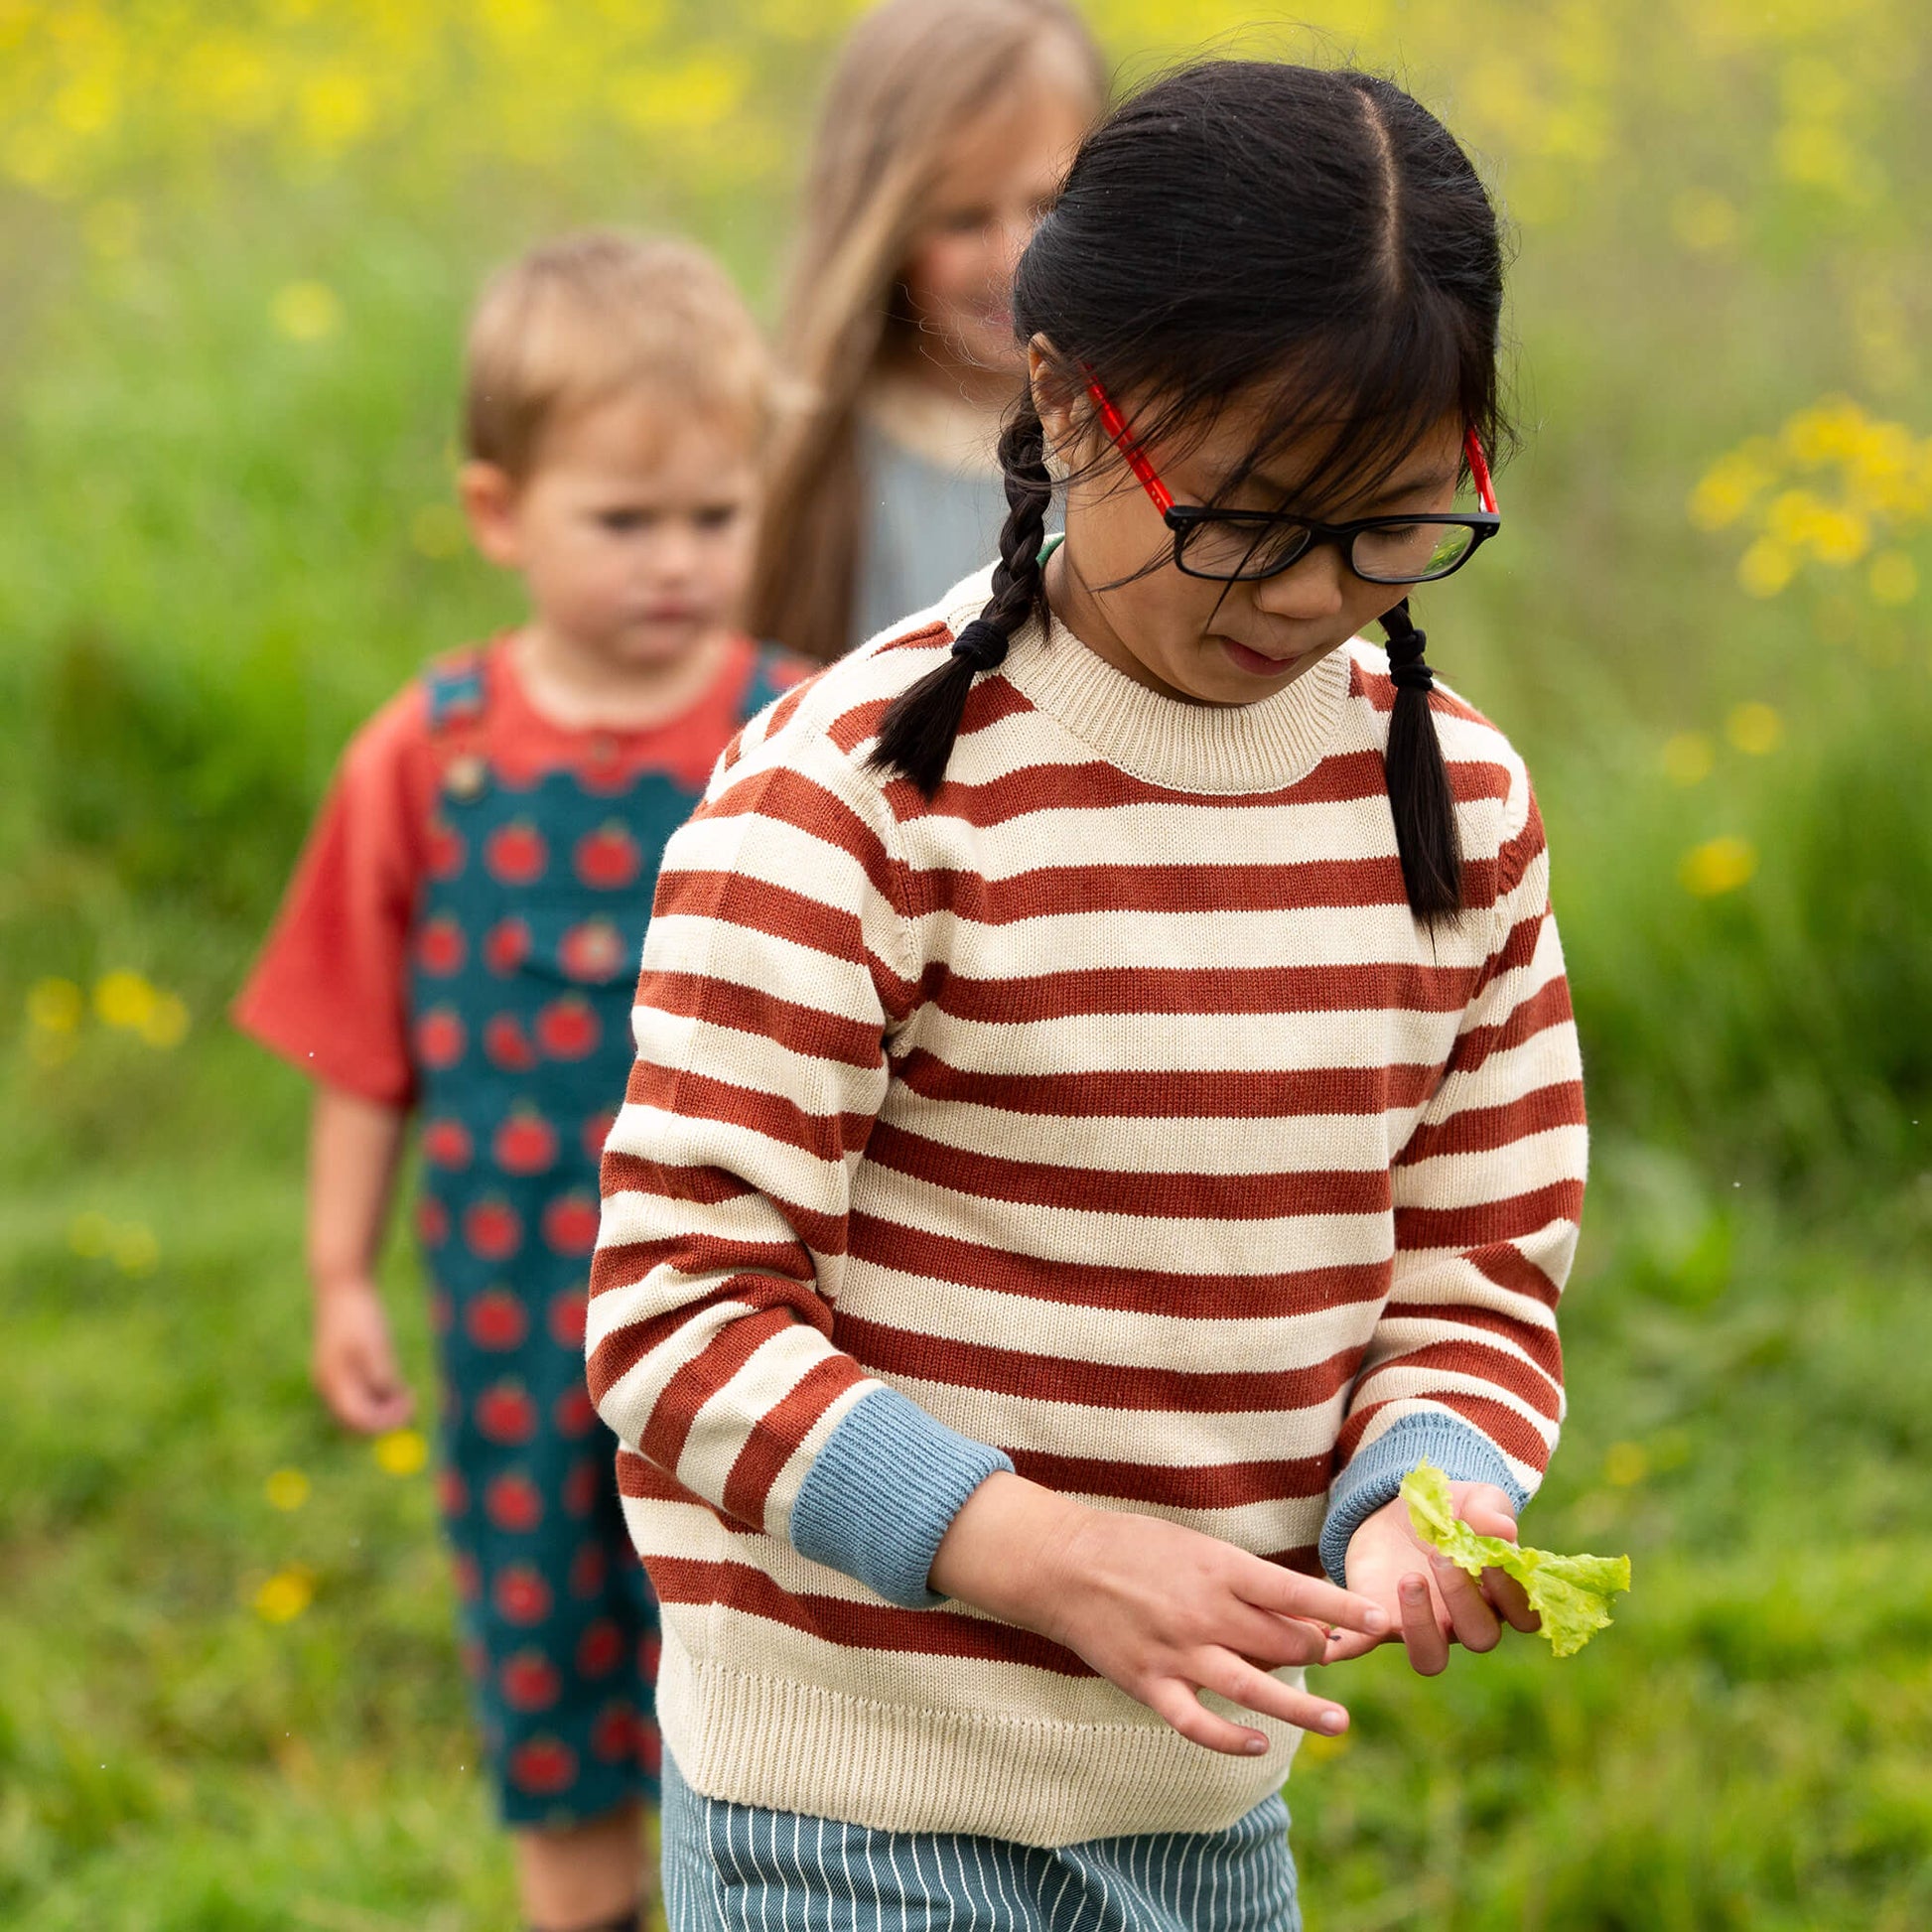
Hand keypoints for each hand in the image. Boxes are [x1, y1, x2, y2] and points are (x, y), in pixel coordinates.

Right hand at [312, 1277, 413, 1433]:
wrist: (342, 1286)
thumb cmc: (360, 1313)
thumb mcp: (376, 1343)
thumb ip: (382, 1373)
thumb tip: (391, 1401)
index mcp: (334, 1381)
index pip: (359, 1419)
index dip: (386, 1420)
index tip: (412, 1408)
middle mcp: (327, 1385)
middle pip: (357, 1420)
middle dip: (385, 1416)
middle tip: (411, 1399)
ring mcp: (331, 1379)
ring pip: (359, 1408)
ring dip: (383, 1405)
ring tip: (404, 1386)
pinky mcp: (338, 1370)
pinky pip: (358, 1395)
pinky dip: (377, 1393)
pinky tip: (391, 1375)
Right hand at [929, 1473, 1388, 1755]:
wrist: (1061, 1563)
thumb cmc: (1132, 1547)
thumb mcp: (1193, 1546)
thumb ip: (1240, 1579)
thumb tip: (1294, 1609)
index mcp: (1218, 1568)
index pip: (1295, 1591)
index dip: (1341, 1607)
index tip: (1379, 1620)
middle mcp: (1205, 1611)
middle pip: (1282, 1642)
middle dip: (1315, 1650)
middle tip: (1332, 1654)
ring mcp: (1178, 1651)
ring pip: (1253, 1687)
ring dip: (1300, 1707)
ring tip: (1338, 1722)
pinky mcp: (1150, 1684)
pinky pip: (1198, 1721)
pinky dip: (1231, 1738)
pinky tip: (1259, 1743)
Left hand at [1324, 1481, 1540, 1671]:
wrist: (1394, 1510)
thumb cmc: (1449, 1510)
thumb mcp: (1473, 1499)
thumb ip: (1492, 1511)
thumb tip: (1503, 1531)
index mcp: (1497, 1595)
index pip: (1523, 1616)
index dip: (1513, 1592)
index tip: (1492, 1554)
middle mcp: (1463, 1621)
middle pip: (1480, 1637)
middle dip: (1463, 1599)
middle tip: (1441, 1556)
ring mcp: (1420, 1626)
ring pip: (1430, 1658)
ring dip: (1422, 1626)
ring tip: (1409, 1580)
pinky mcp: (1375, 1621)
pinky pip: (1360, 1645)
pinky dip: (1345, 1644)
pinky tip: (1332, 1628)